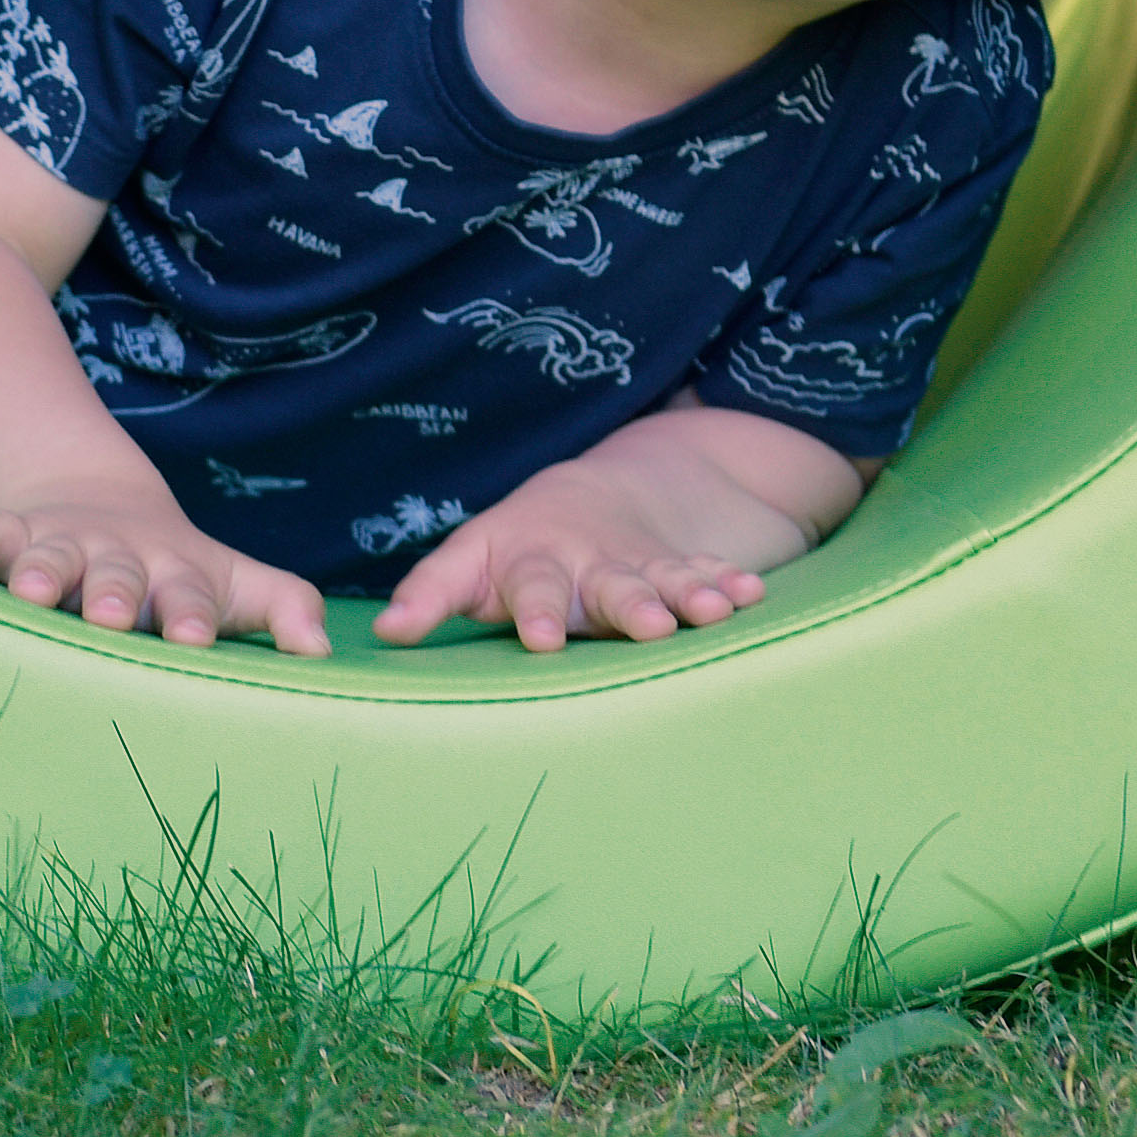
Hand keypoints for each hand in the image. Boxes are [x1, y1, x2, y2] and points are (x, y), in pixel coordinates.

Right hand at [0, 494, 333, 658]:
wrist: (101, 504)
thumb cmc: (176, 575)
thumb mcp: (235, 587)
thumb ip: (285, 611)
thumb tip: (325, 655)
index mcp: (178, 575)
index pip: (188, 597)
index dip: (188, 617)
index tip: (191, 641)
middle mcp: (120, 558)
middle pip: (117, 575)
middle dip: (113, 594)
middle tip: (111, 617)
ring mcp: (64, 542)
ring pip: (52, 555)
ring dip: (42, 571)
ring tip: (30, 592)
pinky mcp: (12, 532)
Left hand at [374, 457, 782, 654]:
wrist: (585, 496)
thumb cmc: (511, 550)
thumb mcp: (467, 563)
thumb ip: (429, 595)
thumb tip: (384, 633)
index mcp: (531, 562)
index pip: (530, 587)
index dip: (536, 613)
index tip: (543, 640)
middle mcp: (587, 563)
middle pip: (609, 585)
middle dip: (629, 605)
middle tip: (646, 626)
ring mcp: (635, 564)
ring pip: (664, 579)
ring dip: (689, 594)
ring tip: (713, 612)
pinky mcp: (674, 568)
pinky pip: (705, 573)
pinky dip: (728, 582)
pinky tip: (752, 596)